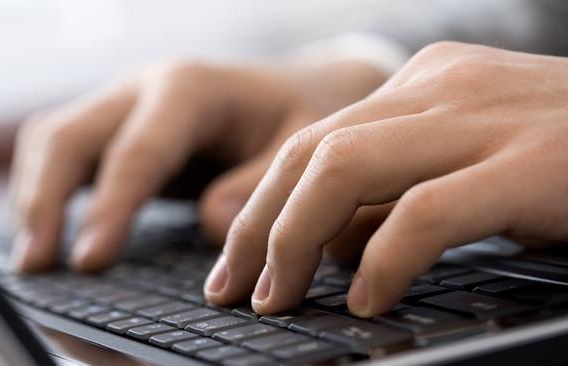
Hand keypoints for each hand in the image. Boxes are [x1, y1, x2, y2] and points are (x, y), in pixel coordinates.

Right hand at [10, 57, 386, 271]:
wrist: (293, 89)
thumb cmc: (298, 115)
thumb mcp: (299, 146)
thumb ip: (259, 185)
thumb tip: (213, 225)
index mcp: (190, 89)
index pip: (136, 151)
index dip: (109, 208)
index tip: (89, 261)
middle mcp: (144, 89)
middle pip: (69, 137)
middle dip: (45, 201)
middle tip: (39, 265)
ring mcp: (124, 104)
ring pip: (51, 139)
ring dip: (33, 195)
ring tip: (33, 259)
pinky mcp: (117, 126)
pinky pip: (61, 149)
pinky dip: (44, 187)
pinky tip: (47, 229)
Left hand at [204, 41, 567, 316]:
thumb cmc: (567, 162)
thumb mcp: (465, 168)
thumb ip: (396, 196)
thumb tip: (329, 247)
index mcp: (423, 86)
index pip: (310, 141)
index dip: (260, 206)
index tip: (235, 262)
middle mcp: (441, 88)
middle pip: (311, 153)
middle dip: (260, 228)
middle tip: (233, 289)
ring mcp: (485, 118)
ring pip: (346, 168)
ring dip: (294, 241)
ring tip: (276, 300)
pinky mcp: (532, 164)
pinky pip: (427, 211)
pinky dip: (383, 259)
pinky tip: (365, 301)